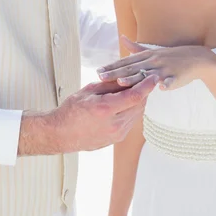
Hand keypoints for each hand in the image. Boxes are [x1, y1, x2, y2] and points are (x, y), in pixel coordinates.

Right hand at [18, 75, 157, 155]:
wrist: (61, 134)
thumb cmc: (72, 109)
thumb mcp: (90, 90)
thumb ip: (111, 84)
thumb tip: (129, 77)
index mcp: (106, 109)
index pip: (135, 96)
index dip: (147, 85)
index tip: (154, 76)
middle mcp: (114, 124)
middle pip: (139, 105)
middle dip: (144, 91)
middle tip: (145, 79)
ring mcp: (116, 134)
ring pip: (137, 114)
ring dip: (139, 101)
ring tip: (136, 89)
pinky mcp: (117, 139)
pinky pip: (131, 121)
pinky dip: (132, 110)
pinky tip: (127, 102)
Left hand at [97, 36, 215, 90]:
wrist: (196, 58)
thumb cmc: (172, 57)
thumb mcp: (152, 51)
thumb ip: (136, 48)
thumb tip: (122, 38)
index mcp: (146, 56)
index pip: (126, 62)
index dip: (111, 67)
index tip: (97, 71)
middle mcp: (153, 61)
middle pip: (131, 68)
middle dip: (115, 73)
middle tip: (100, 77)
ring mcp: (165, 68)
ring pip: (148, 74)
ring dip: (135, 78)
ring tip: (122, 82)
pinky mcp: (176, 76)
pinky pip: (171, 81)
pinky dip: (166, 84)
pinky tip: (161, 88)